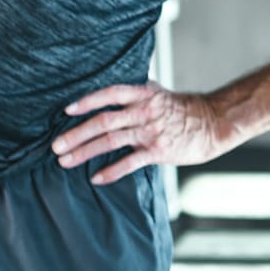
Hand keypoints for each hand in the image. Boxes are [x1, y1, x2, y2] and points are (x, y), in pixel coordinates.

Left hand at [53, 82, 225, 184]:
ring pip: (111, 141)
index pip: (110, 94)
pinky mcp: (158, 151)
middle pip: (103, 122)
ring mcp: (151, 132)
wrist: (214, 123)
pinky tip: (96, 178)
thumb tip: (114, 92)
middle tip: (56, 146)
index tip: (67, 111)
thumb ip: (137, 92)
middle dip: (76, 135)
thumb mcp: (160, 93)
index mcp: (143, 95)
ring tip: (65, 161)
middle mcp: (144, 112)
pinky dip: (111, 171)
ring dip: (85, 152)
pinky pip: (130, 163)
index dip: (87, 101)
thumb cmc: (186, 108)